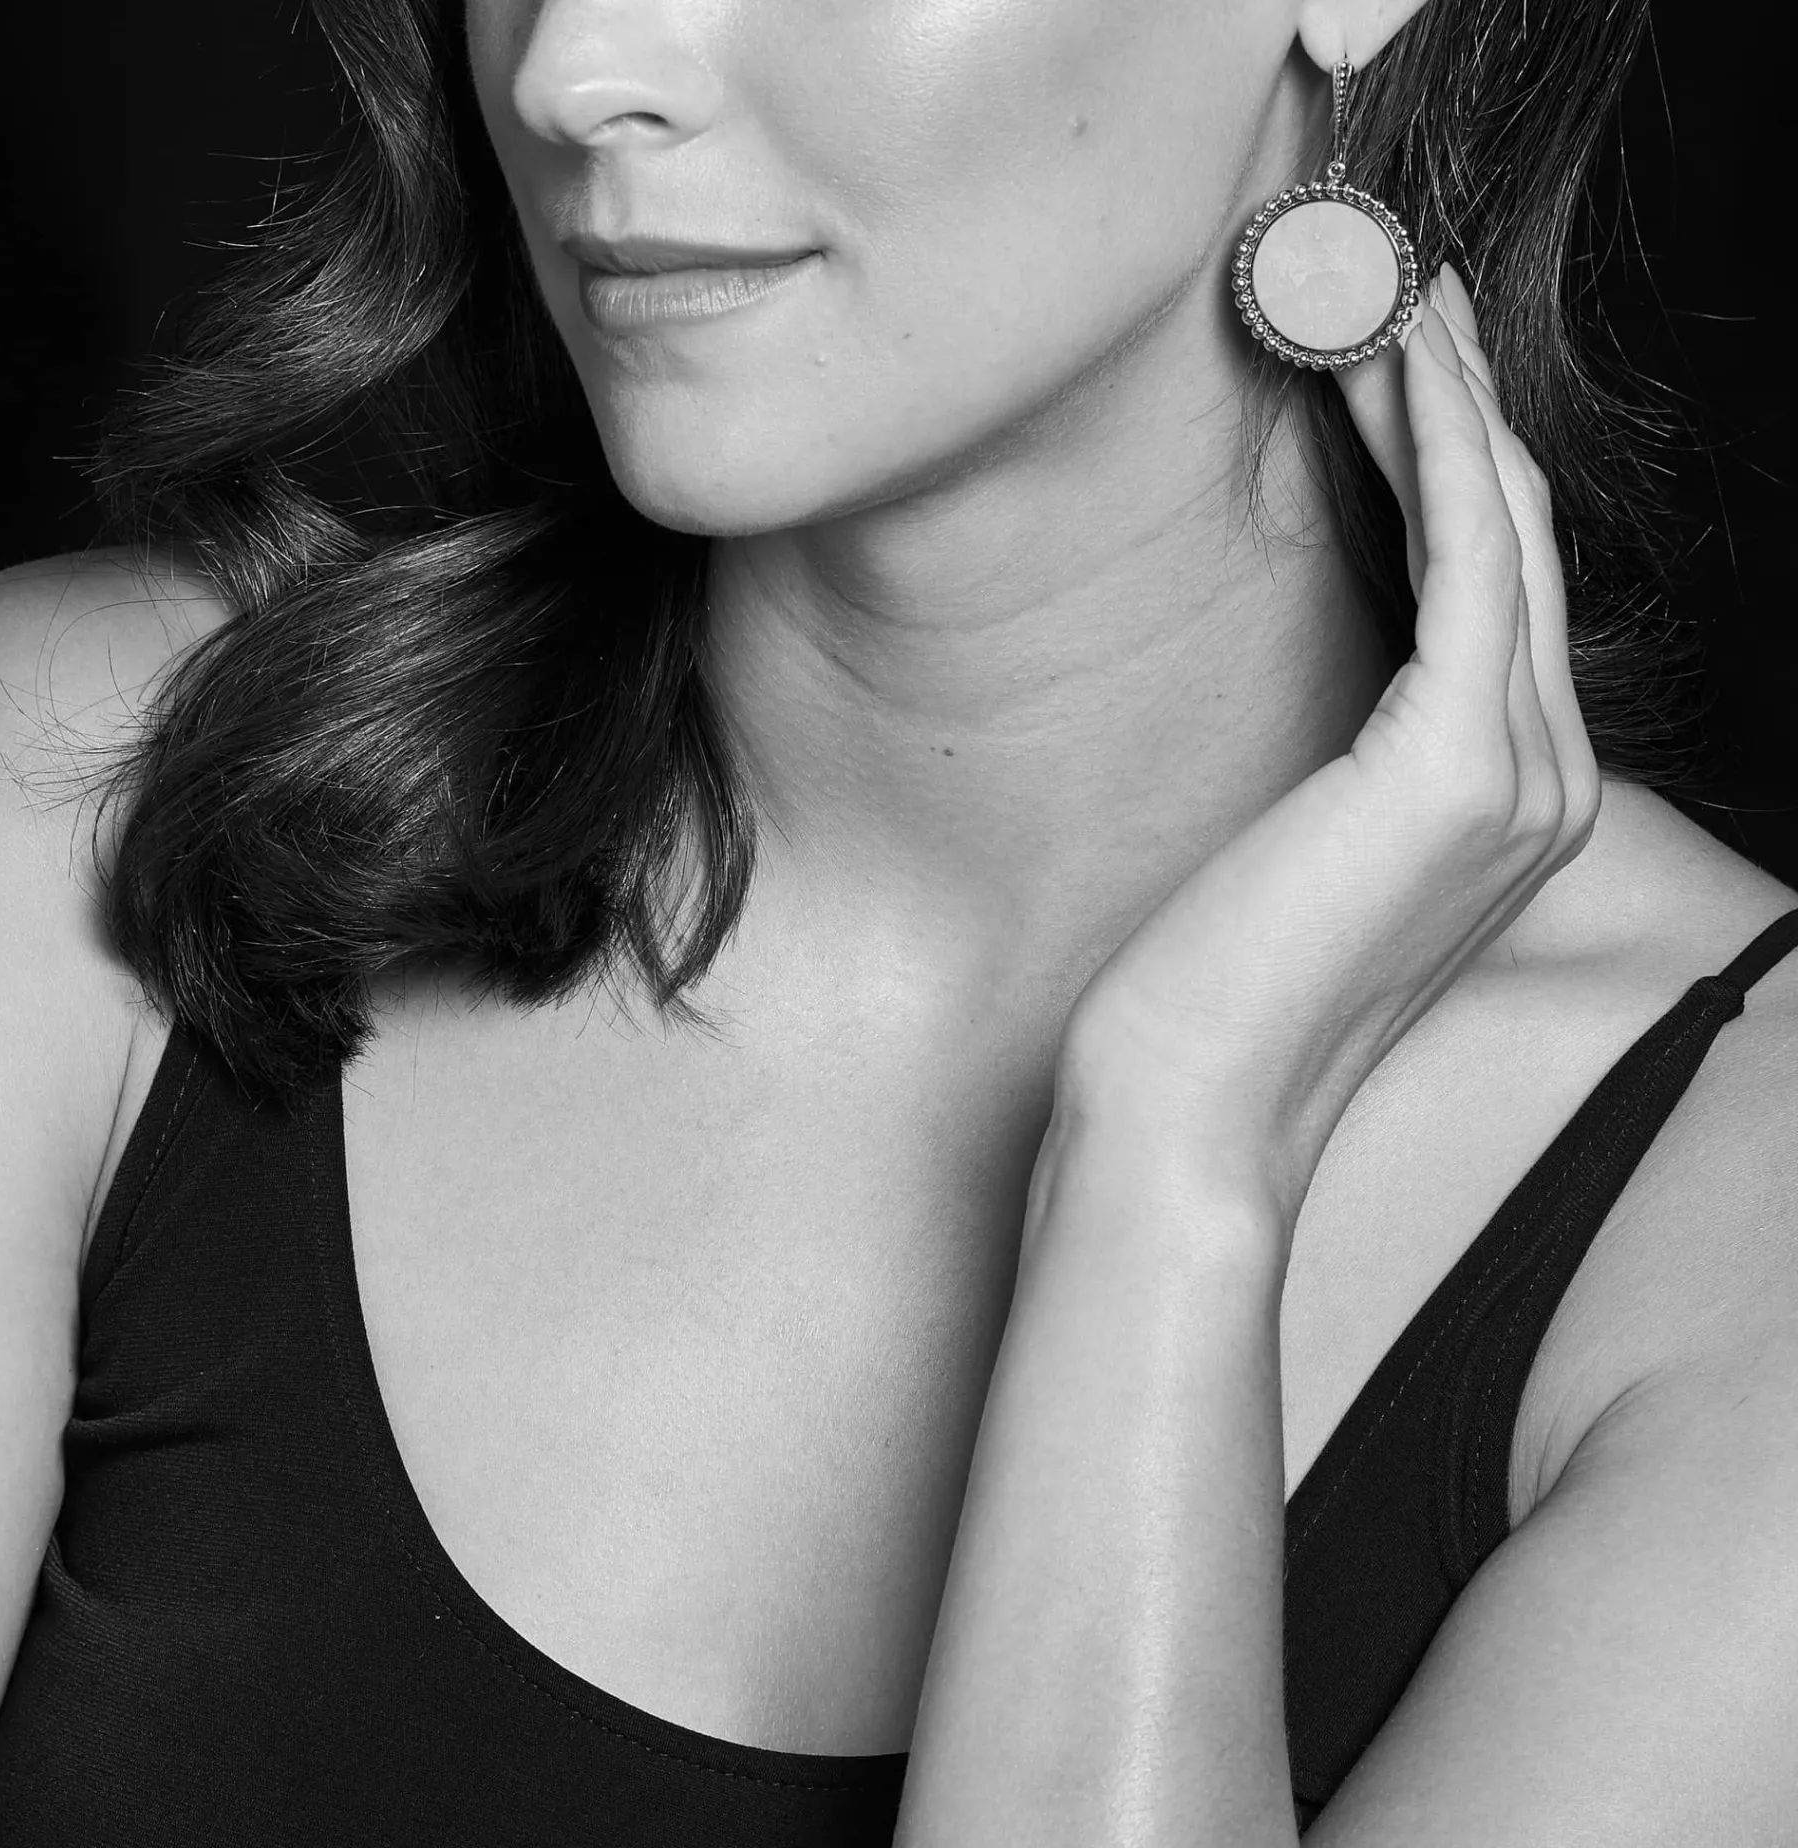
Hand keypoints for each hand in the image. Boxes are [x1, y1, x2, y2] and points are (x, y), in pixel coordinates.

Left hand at [1057, 266, 1599, 1223]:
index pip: (1494, 590)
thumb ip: (1348, 750)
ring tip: (1382, 286)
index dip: (1450, 461)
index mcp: (1505, 799)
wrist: (1188, 1106)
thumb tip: (1324, 659)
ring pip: (1506, 527)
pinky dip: (1437, 445)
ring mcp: (1522, 775)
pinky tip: (1385, 359)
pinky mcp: (1461, 768)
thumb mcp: (1296, 841)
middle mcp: (1544, 779)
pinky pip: (1471, 558)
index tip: (1387, 360)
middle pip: (1519, 539)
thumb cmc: (1212, 983)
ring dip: (1448, 394)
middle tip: (1392, 284)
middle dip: (1456, 402)